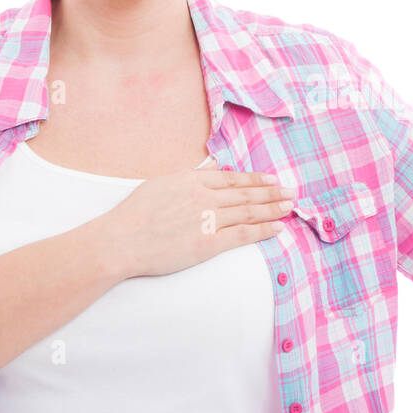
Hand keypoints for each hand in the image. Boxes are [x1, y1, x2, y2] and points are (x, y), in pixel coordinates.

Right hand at [100, 166, 296, 277]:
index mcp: (192, 181)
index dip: (255, 180)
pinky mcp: (207, 243)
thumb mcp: (162, 184)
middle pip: (246, 194)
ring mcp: (207, 220)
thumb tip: (212, 168)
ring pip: (248, 212)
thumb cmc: (134, 215)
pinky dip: (263, 230)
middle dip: (272, 193)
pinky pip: (242, 234)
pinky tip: (277, 228)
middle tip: (292, 192)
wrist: (121, 241)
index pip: (232, 179)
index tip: (272, 180)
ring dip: (273, 209)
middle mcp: (203, 197)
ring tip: (290, 206)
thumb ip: (191, 177)